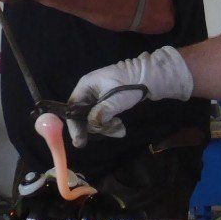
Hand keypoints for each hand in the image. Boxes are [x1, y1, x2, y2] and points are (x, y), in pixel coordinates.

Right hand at [66, 46, 193, 145]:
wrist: (148, 77)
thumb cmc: (130, 85)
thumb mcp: (116, 99)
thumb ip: (102, 112)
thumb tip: (92, 125)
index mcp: (85, 86)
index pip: (72, 108)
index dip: (74, 126)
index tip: (80, 141)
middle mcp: (87, 92)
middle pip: (83, 117)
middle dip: (97, 127)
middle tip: (113, 130)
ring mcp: (96, 99)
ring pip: (94, 120)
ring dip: (106, 128)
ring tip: (120, 128)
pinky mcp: (105, 105)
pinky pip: (102, 119)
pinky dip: (110, 125)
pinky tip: (121, 127)